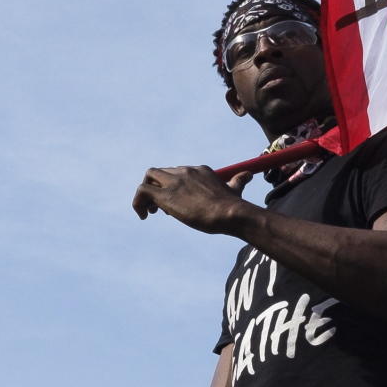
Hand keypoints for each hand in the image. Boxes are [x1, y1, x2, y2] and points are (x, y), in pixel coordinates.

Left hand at [134, 165, 254, 232]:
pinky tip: (143, 216)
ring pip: (149, 177)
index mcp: (199, 170)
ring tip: (149, 212)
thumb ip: (238, 181)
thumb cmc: (233, 206)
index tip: (178, 202)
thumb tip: (248, 175)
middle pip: (162, 173)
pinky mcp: (164, 194)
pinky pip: (141, 191)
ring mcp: (174, 182)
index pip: (178, 172)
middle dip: (158, 188)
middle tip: (160, 208)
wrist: (229, 213)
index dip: (174, 187)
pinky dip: (137, 202)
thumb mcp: (235, 189)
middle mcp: (185, 172)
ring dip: (146, 194)